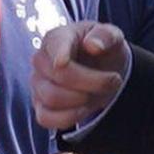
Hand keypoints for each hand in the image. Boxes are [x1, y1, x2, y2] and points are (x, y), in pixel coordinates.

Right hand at [32, 19, 131, 133]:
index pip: (55, 44)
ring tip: (98, 93)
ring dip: (83, 100)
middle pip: (60, 75)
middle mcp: (41, 60)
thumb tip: (93, 45)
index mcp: (57, 37)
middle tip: (114, 80)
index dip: (58, 53)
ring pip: (52, 98)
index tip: (63, 62)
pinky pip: (45, 118)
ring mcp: (38, 84)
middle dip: (93, 82)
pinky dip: (68, 118)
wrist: (102, 70)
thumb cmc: (104, 50)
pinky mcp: (40, 106)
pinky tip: (84, 109)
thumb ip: (106, 35)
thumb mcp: (113, 37)